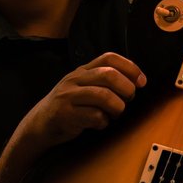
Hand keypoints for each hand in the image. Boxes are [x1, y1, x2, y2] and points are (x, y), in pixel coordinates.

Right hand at [13, 52, 146, 156]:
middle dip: (126, 88)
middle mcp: (74, 80)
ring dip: (117, 107)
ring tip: (115, 114)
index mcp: (82, 71)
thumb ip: (102, 81)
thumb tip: (135, 82)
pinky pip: (94, 116)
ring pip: (103, 96)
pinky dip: (103, 122)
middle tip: (129, 99)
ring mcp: (68, 96)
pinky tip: (100, 123)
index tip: (141, 81)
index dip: (130, 67)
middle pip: (108, 75)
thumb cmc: (69, 106)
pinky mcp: (65, 114)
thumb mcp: (82, 87)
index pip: (109, 58)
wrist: (40, 123)